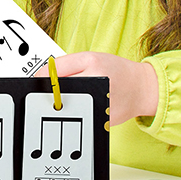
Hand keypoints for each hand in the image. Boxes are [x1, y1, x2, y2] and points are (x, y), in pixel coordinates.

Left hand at [35, 51, 157, 125]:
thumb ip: (63, 66)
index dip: (42, 79)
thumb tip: (40, 77)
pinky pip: (81, 117)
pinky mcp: (102, 121)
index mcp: (91, 67)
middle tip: (53, 91)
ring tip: (71, 97)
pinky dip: (77, 112)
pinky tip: (84, 105)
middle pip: (58, 95)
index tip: (39, 82)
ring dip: (63, 104)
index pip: (52, 76)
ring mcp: (100, 107)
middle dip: (51, 93)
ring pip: (68, 108)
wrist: (141, 88)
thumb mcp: (88, 58)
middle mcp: (96, 88)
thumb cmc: (115, 70)